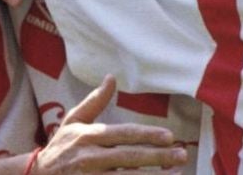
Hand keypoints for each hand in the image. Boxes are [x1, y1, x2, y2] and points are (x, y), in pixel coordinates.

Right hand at [32, 76, 186, 173]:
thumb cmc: (61, 146)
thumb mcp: (73, 121)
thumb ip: (95, 101)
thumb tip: (111, 77)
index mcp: (87, 136)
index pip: (122, 134)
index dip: (146, 135)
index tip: (169, 136)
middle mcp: (89, 157)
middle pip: (129, 157)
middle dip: (158, 157)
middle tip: (182, 154)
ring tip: (176, 174)